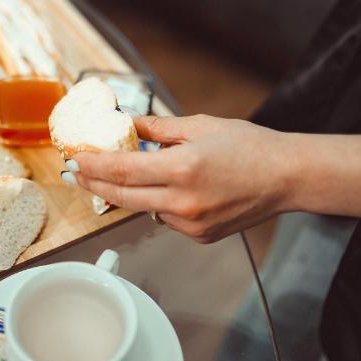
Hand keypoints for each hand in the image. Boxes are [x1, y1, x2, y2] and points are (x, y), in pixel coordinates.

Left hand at [71, 114, 291, 242]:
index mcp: (183, 169)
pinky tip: (166, 188)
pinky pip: (165, 218)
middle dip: (93, 183)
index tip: (73, 159)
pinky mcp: (200, 236)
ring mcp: (192, 224)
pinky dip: (157, 203)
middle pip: (122, 196)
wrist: (287, 177)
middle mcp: (184, 202)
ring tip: (114, 174)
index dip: (92, 165)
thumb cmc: (250, 147)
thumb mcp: (200, 126)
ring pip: (142, 209)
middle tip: (74, 173)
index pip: (122, 170)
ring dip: (126, 193)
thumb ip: (158, 129)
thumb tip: (127, 125)